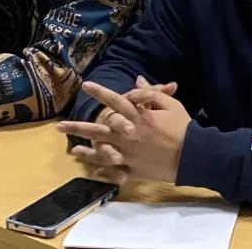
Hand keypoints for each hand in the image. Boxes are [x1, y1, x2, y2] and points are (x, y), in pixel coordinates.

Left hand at [57, 80, 190, 183]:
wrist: (192, 155)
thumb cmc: (183, 127)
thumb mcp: (171, 105)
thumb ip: (151, 93)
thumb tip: (136, 80)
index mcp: (138, 117)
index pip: (115, 101)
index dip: (100, 92)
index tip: (86, 85)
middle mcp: (129, 135)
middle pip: (99, 129)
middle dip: (78, 127)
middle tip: (59, 126)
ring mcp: (129, 154)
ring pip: (102, 151)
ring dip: (86, 150)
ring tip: (71, 148)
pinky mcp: (134, 169)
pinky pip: (114, 170)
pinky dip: (104, 170)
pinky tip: (92, 169)